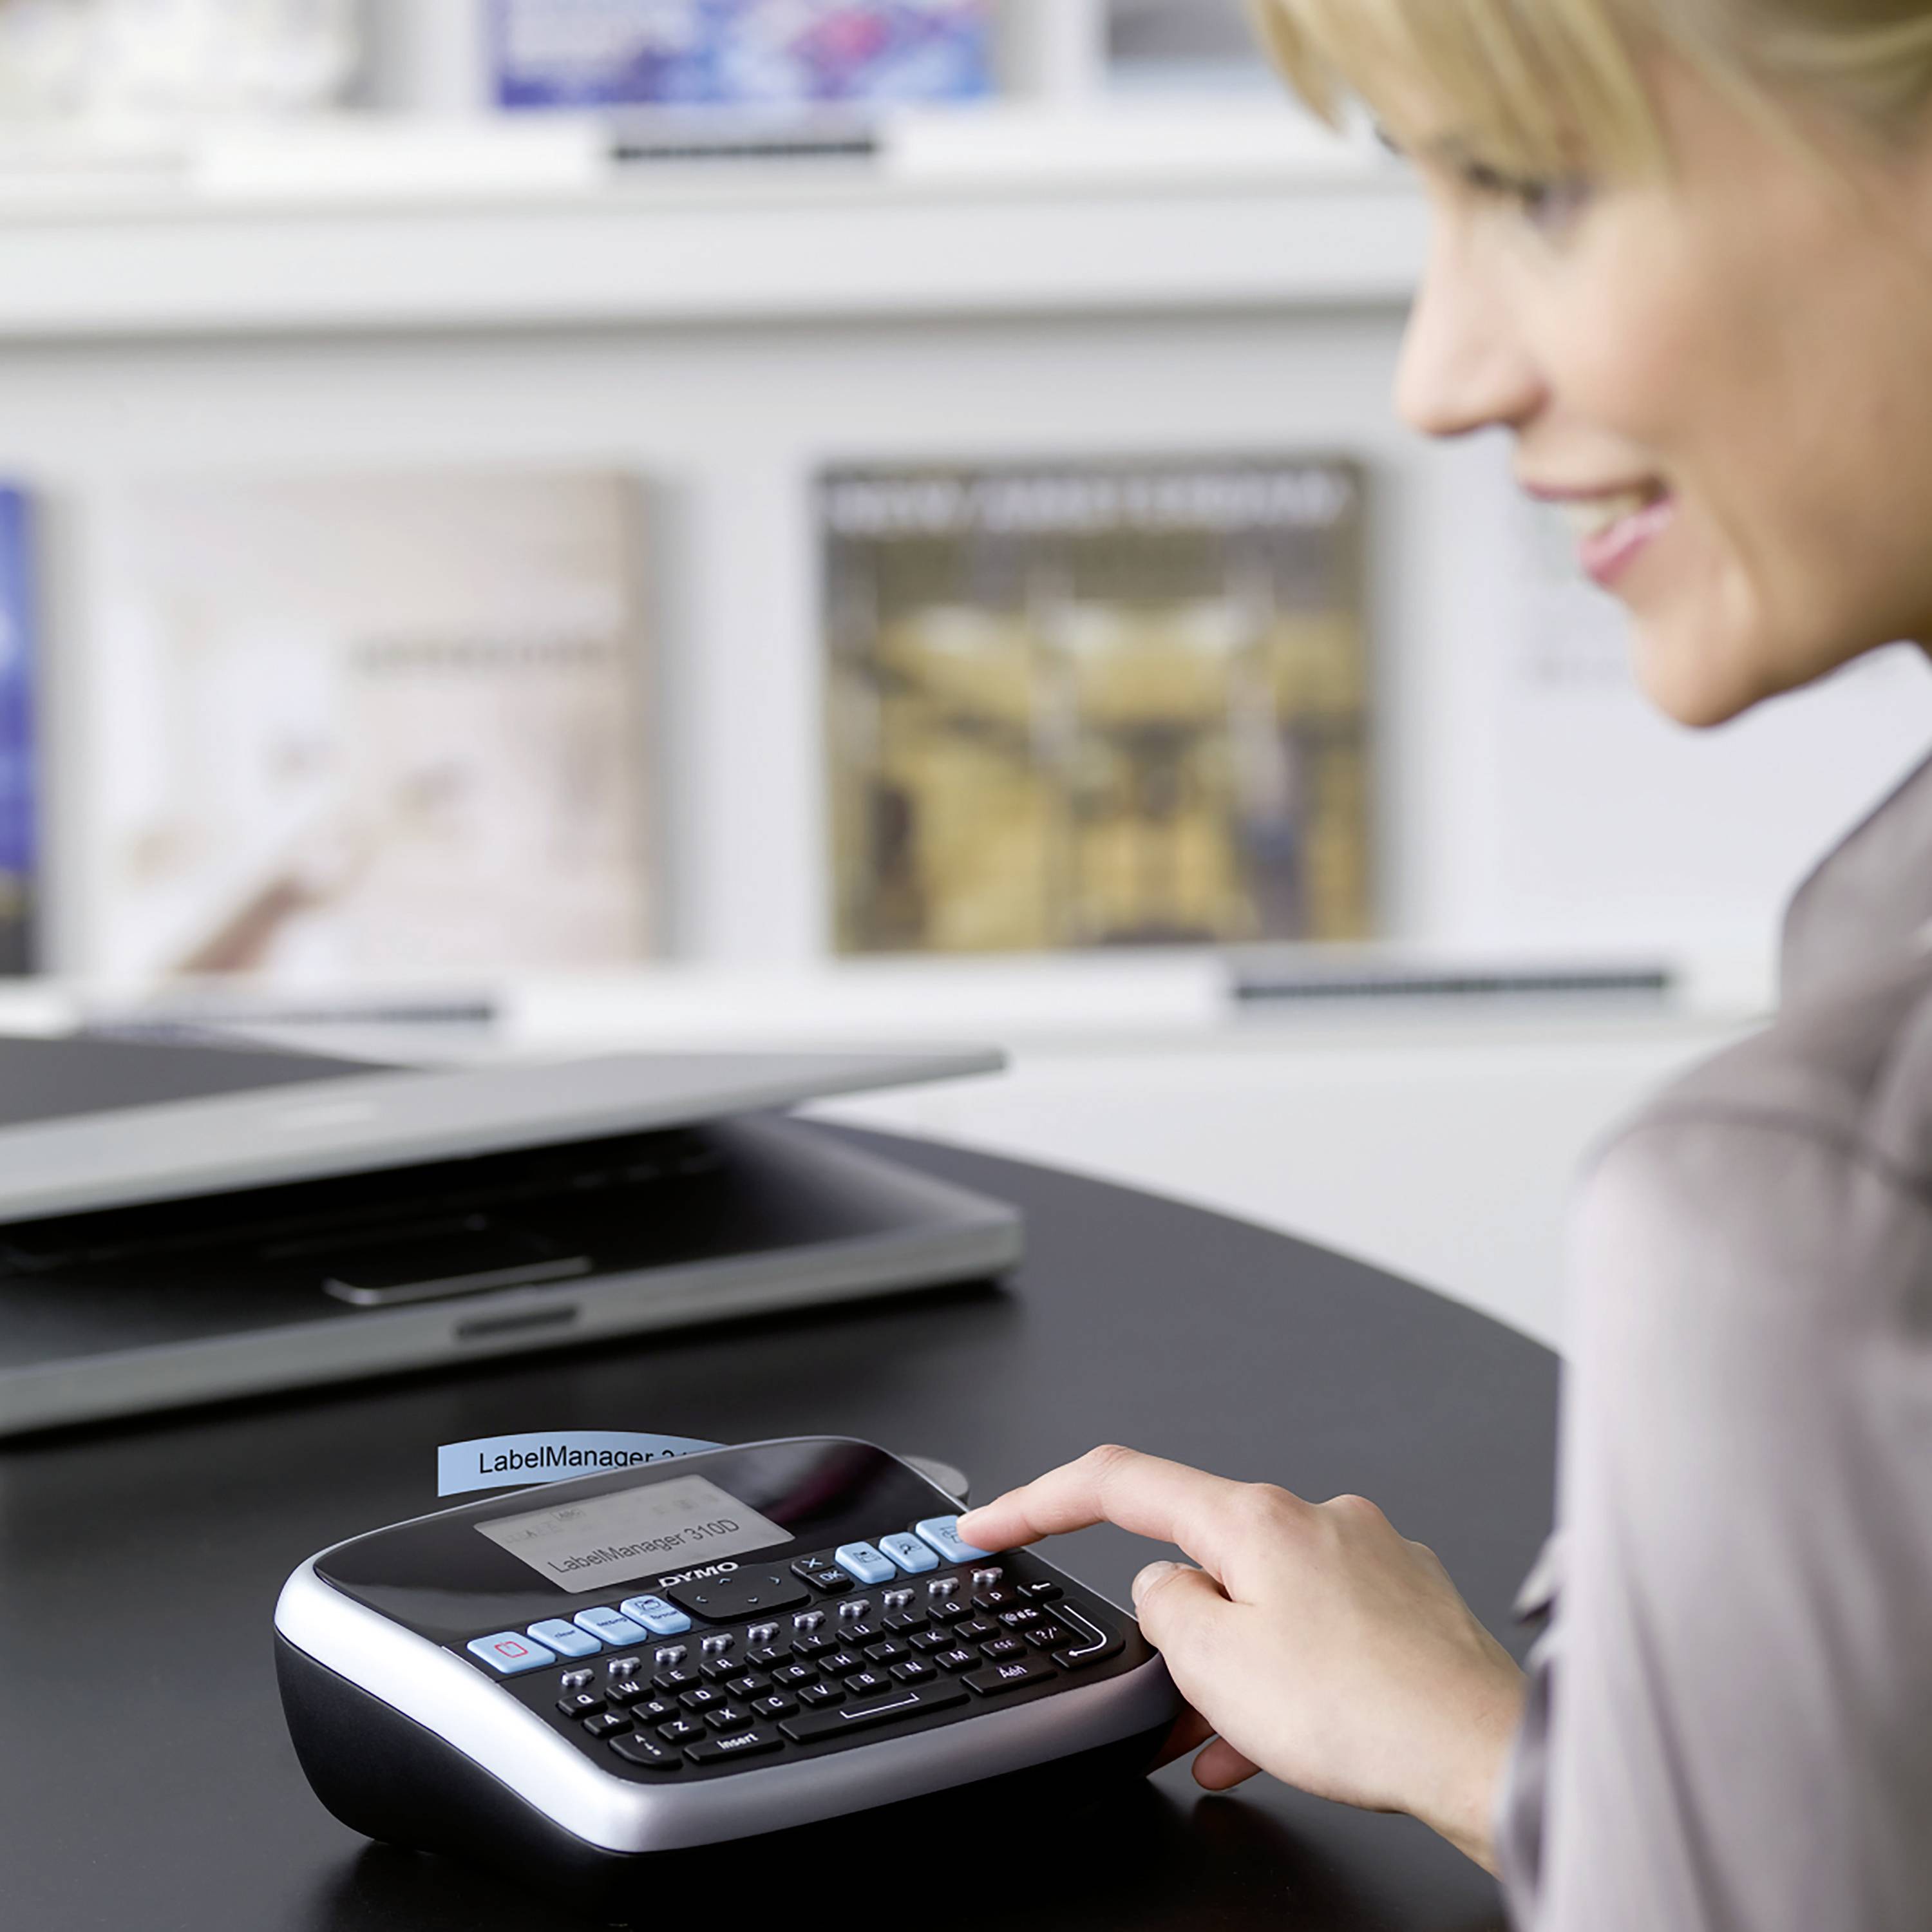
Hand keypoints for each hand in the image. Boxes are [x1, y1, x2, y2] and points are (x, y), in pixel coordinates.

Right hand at [957, 1446, 1525, 1873]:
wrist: (1485, 1756)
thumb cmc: (1366, 1711)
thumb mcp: (1215, 1665)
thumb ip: (1164, 1611)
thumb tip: (1166, 1592)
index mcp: (1256, 1518)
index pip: (1121, 1484)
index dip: (1038, 1502)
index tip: (992, 1524)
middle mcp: (1316, 1517)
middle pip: (1203, 1557)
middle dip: (1176, 1630)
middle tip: (1171, 1698)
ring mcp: (1367, 1556)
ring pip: (1263, 1604)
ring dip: (1234, 1669)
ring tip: (1230, 1742)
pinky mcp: (1404, 1603)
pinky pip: (1317, 1632)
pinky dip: (1286, 1681)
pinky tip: (1276, 1746)